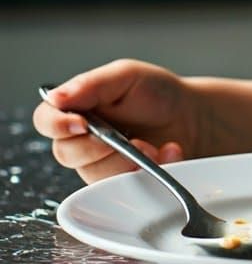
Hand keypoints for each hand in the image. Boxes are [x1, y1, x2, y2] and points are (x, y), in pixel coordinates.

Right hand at [33, 58, 199, 182]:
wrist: (194, 116)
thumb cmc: (158, 93)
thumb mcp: (127, 76)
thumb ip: (91, 85)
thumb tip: (55, 97)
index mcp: (77, 108)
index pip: (46, 120)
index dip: (57, 125)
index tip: (81, 124)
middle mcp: (81, 139)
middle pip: (66, 153)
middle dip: (101, 147)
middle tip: (130, 137)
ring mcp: (98, 163)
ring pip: (94, 174)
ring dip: (127, 161)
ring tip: (151, 145)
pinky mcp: (119, 182)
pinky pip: (123, 187)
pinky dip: (149, 170)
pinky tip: (166, 153)